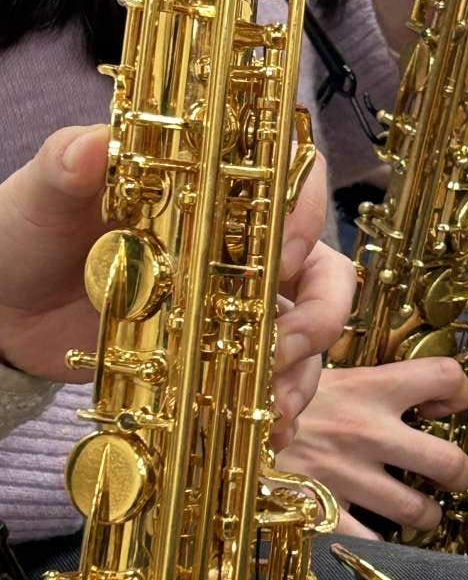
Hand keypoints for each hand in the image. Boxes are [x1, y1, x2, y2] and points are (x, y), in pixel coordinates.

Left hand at [0, 126, 353, 447]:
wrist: (5, 309)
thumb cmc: (29, 233)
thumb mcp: (42, 196)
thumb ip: (66, 164)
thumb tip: (95, 147)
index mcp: (213, 193)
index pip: (292, 184)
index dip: (306, 215)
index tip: (280, 256)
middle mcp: (240, 247)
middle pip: (322, 266)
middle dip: (322, 311)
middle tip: (285, 346)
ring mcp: (236, 304)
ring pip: (309, 331)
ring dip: (305, 370)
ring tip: (274, 408)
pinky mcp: (222, 352)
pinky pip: (275, 379)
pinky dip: (282, 406)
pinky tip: (269, 432)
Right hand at [276, 358, 467, 539]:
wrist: (214, 425)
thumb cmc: (263, 393)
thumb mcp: (309, 368)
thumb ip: (350, 369)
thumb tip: (371, 355)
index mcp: (370, 387)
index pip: (443, 376)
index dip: (459, 392)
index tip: (447, 406)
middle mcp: (369, 432)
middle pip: (449, 462)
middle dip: (460, 475)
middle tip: (453, 478)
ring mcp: (350, 476)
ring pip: (420, 511)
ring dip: (426, 516)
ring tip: (420, 513)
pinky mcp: (325, 512)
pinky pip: (372, 544)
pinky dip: (381, 547)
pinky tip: (376, 537)